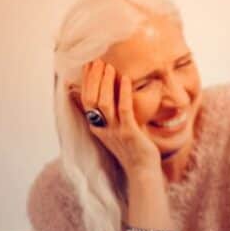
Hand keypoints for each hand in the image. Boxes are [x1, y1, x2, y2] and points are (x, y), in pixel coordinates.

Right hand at [79, 59, 159, 176]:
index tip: (88, 65)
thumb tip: (115, 95)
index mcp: (97, 127)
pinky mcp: (129, 133)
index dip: (86, 82)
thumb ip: (114, 115)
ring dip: (106, 82)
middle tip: (97, 60)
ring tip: (109, 66)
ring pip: (104, 103)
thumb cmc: (133, 149)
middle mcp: (102, 128)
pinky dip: (124, 93)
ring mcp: (114, 131)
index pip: (86, 101)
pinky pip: (124, 109)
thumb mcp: (118, 130)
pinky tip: (126, 79)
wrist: (143, 170)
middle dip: (93, 78)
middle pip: (92, 99)